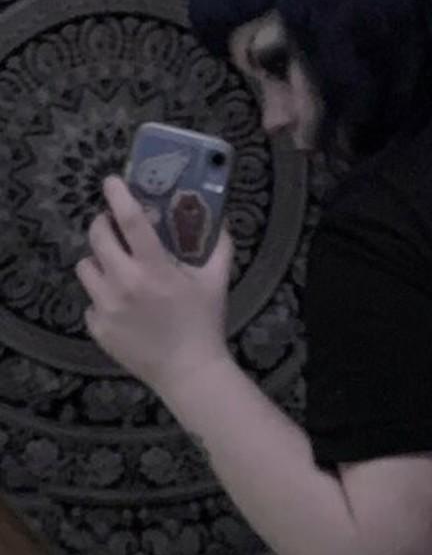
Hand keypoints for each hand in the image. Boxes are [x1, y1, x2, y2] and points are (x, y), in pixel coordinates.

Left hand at [77, 175, 233, 397]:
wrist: (189, 373)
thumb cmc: (204, 324)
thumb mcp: (216, 282)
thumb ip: (219, 246)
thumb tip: (221, 218)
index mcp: (154, 268)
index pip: (129, 219)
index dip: (117, 194)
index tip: (111, 181)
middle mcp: (124, 283)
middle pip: (97, 236)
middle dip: (103, 224)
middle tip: (113, 228)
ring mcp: (106, 306)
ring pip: (86, 266)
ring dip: (99, 262)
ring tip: (117, 271)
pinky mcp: (97, 326)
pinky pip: (91, 301)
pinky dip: (103, 299)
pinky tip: (123, 309)